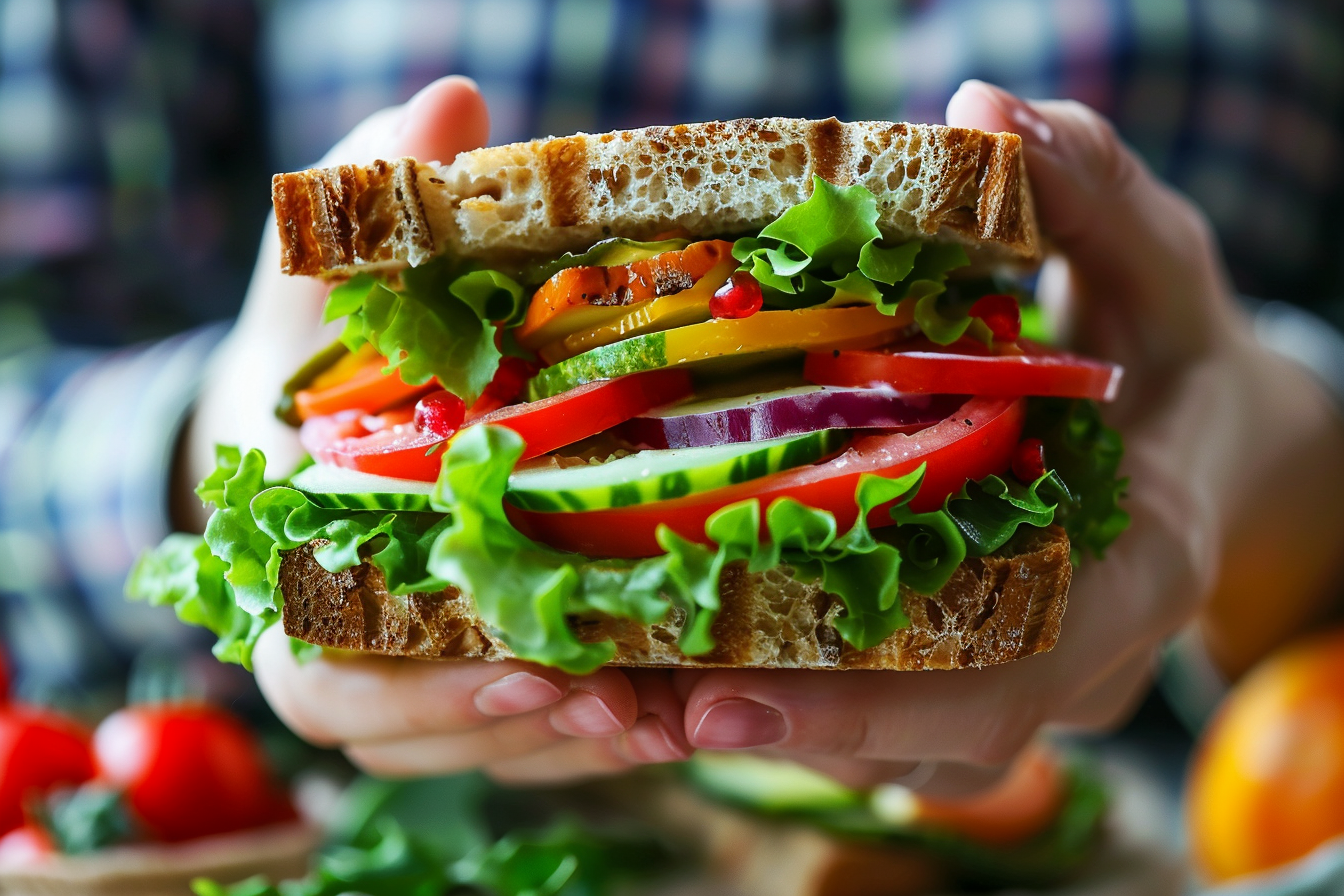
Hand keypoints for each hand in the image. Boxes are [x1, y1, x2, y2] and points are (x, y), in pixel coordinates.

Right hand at [195, 78, 688, 782]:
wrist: (333, 423)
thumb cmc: (326, 359)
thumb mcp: (340, 278)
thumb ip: (377, 204)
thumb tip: (449, 106)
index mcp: (298, 570)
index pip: (326, 673)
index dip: (411, 689)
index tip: (522, 663)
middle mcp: (352, 640)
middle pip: (417, 734)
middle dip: (517, 728)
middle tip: (618, 699)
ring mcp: (418, 667)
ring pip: (483, 749)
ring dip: (573, 744)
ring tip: (669, 716)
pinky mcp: (485, 671)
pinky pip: (528, 739)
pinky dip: (594, 736)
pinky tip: (675, 713)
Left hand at [673, 81, 1343, 793]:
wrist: (1201, 434)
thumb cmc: (1170, 341)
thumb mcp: (1150, 254)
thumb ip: (1085, 186)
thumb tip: (982, 110)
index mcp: (1139, 563)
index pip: (1010, 669)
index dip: (872, 701)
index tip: (727, 701)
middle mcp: (1081, 650)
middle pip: (925, 735)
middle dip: (777, 729)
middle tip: (634, 705)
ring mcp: (1030, 674)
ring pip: (891, 747)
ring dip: (757, 728)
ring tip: (624, 699)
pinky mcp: (977, 669)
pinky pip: (878, 717)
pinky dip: (781, 702)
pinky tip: (675, 671)